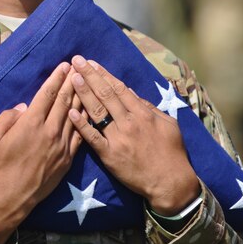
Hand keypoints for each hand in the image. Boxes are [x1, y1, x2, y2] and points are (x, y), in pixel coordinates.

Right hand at [0, 62, 81, 243]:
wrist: (11, 198)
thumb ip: (5, 117)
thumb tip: (23, 106)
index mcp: (30, 123)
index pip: (47, 94)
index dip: (56, 78)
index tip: (64, 65)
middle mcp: (49, 131)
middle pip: (64, 100)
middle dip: (72, 80)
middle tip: (80, 66)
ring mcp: (61, 145)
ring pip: (75, 114)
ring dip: (81, 95)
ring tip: (87, 81)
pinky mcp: (68, 158)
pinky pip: (80, 134)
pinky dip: (86, 119)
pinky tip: (90, 109)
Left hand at [68, 56, 199, 215]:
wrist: (170, 182)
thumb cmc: (172, 152)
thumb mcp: (168, 124)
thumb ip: (149, 107)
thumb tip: (132, 93)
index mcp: (142, 113)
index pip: (119, 88)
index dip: (104, 74)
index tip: (92, 63)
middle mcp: (128, 122)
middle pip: (105, 94)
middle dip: (90, 76)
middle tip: (77, 61)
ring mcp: (118, 138)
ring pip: (97, 111)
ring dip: (83, 93)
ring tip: (72, 78)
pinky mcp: (109, 155)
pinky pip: (92, 137)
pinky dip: (81, 124)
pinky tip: (70, 112)